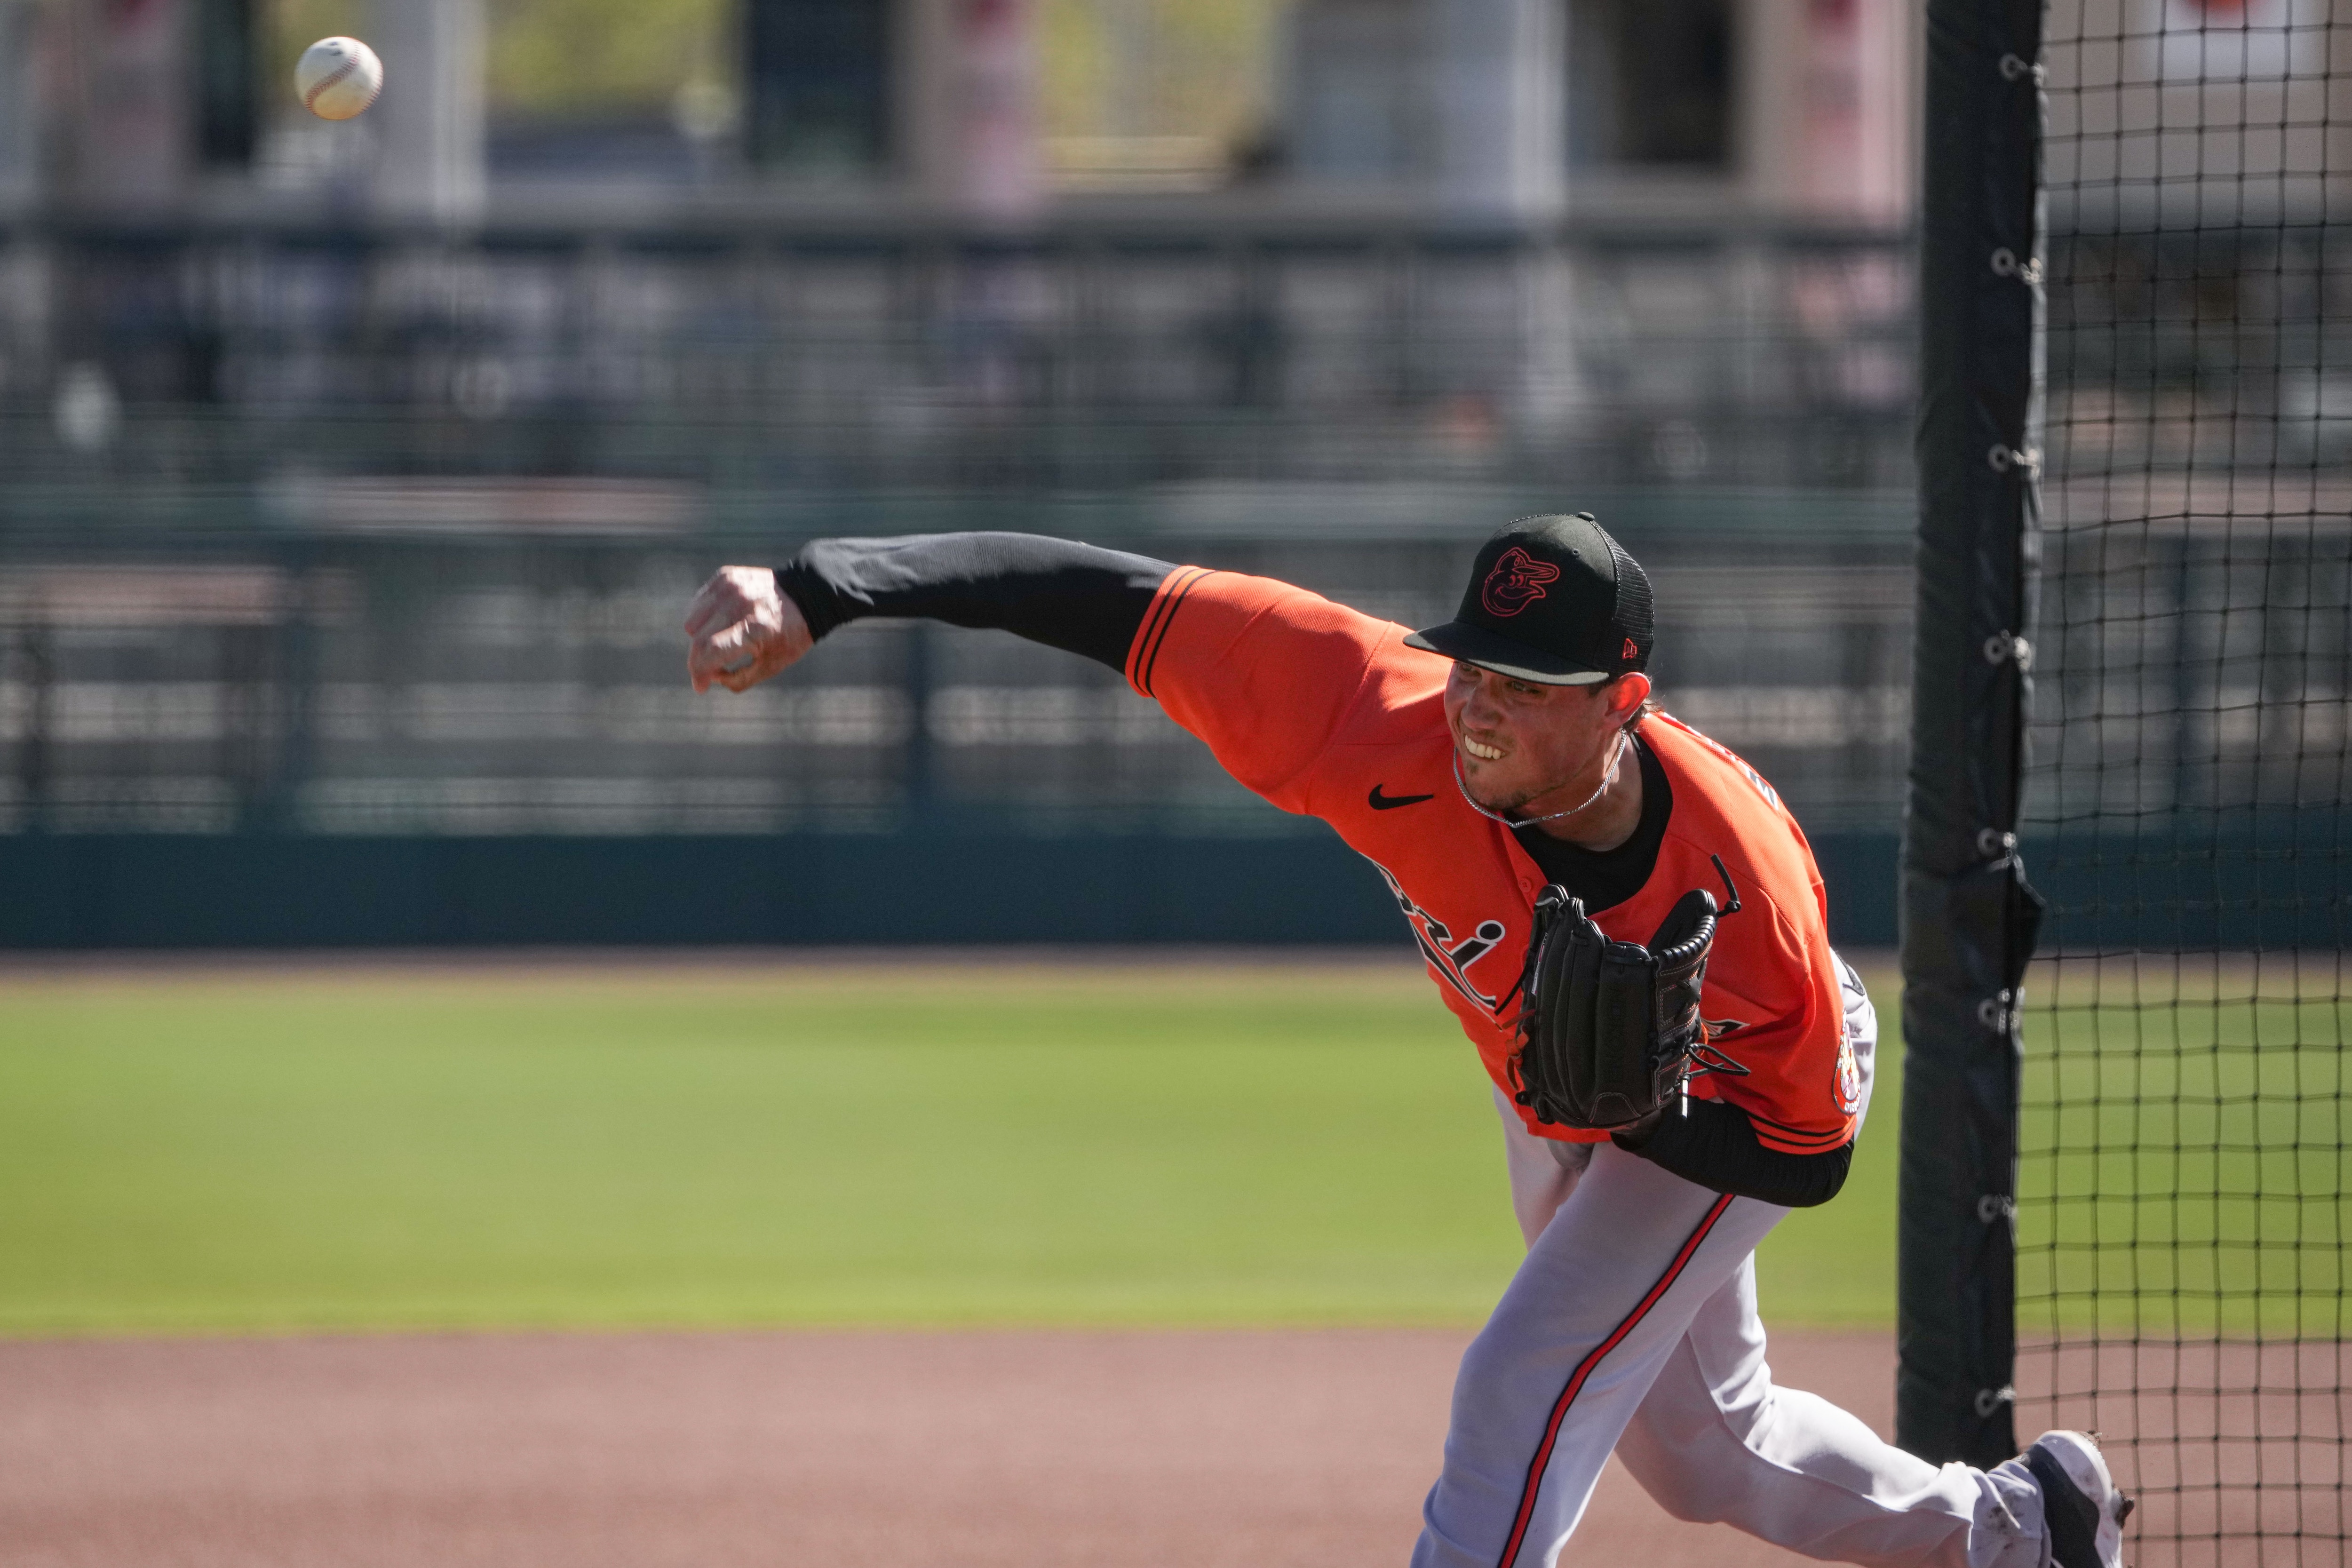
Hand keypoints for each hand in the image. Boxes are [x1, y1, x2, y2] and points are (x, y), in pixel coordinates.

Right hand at [685, 566, 813, 692]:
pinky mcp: (725, 576)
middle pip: (698, 638)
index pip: (711, 650)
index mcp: (755, 629)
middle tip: (709, 668)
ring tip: (721, 639)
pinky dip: (704, 617)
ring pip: (692, 621)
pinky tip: (722, 621)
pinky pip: (698, 604)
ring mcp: (731, 587)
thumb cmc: (790, 636)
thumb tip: (711, 677)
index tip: (700, 686)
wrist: (806, 595)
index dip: (699, 672)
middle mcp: (740, 604)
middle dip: (698, 660)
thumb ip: (739, 679)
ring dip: (700, 636)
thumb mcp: (773, 666)